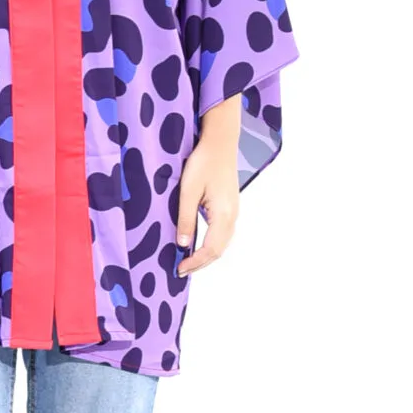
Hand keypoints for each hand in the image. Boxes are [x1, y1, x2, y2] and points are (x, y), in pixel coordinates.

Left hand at [175, 97, 241, 276]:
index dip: (195, 262)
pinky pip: (223, 234)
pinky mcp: (230, 207)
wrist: (220, 142)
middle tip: (181, 270)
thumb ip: (186, 218)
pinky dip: (212, 244)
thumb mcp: (188, 190)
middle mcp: (232, 216)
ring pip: (223, 243)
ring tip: (188, 261)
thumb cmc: (203, 163)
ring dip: (206, 255)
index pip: (211, 249)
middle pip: (219, 250)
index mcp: (223, 214)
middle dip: (200, 263)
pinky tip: (199, 244)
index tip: (179, 269)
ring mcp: (234, 212)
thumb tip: (182, 244)